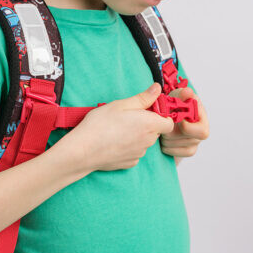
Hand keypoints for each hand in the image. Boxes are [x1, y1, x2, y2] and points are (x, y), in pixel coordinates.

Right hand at [59, 82, 174, 172]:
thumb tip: (157, 89)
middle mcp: (148, 141)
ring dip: (137, 136)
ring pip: (144, 142)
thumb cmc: (100, 125)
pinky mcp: (130, 163)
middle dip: (147, 125)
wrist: (84, 150)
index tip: (147, 111)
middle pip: (156, 132)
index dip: (161, 116)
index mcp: (149, 124)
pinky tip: (114, 142)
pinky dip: (128, 147)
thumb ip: (143, 97)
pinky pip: (135, 153)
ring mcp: (139, 154)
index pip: (169, 123)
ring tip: (118, 130)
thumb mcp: (121, 104)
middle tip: (127, 118)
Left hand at [159, 87, 209, 158]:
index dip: (185, 127)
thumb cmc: (174, 104)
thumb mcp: (176, 96)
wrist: (167, 114)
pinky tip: (163, 138)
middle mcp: (201, 131)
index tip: (174, 119)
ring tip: (162, 128)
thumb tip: (188, 92)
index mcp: (202, 117)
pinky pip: (173, 152)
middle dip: (171, 132)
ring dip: (165, 137)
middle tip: (163, 123)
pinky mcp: (186, 150)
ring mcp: (194, 142)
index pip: (201, 131)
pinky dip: (165, 145)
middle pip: (187, 140)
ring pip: (178, 146)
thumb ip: (181, 94)